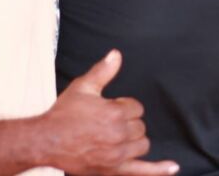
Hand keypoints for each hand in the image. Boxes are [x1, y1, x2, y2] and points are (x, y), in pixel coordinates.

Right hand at [41, 50, 179, 174]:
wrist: (47, 141)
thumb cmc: (64, 114)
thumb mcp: (83, 87)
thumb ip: (103, 71)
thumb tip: (116, 55)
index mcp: (115, 113)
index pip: (136, 108)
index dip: (124, 107)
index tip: (109, 109)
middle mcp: (119, 135)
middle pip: (140, 127)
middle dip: (128, 123)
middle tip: (108, 123)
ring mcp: (117, 155)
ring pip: (142, 145)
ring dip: (134, 140)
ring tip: (118, 137)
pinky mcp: (113, 170)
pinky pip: (142, 171)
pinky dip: (159, 170)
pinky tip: (172, 167)